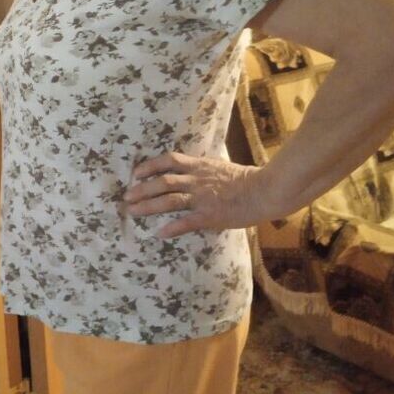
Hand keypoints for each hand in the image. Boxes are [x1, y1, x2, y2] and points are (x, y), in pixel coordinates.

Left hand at [122, 151, 267, 237]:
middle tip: (126, 197)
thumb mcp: (220, 168)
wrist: (266, 190)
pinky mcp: (210, 215)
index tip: (135, 173)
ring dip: (148, 206)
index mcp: (200, 166)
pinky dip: (172, 227)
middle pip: (163, 182)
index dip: (150, 166)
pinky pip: (186, 222)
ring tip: (133, 211)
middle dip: (142, 189)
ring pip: (169, 200)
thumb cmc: (246, 180)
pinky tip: (159, 233)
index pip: (169, 160)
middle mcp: (197, 180)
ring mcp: (203, 198)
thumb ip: (202, 170)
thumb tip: (187, 173)